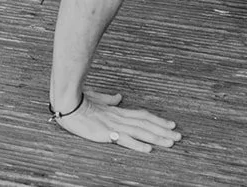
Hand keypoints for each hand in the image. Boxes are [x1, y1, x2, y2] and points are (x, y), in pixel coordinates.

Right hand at [52, 89, 181, 153]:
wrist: (66, 102)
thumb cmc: (79, 101)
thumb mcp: (97, 99)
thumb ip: (109, 99)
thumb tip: (119, 97)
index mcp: (117, 111)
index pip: (142, 115)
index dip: (157, 120)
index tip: (171, 124)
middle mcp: (119, 118)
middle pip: (146, 124)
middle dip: (163, 130)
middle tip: (179, 136)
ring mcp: (113, 125)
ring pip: (140, 132)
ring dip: (156, 138)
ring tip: (170, 142)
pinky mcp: (106, 133)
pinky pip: (124, 140)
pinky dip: (138, 145)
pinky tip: (148, 149)